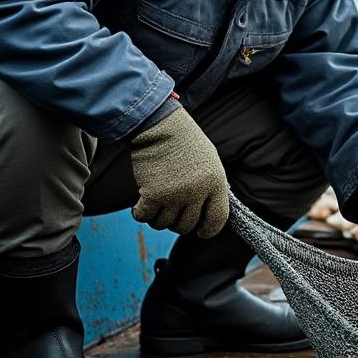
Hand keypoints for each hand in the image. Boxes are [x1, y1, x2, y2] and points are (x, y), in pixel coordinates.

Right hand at [128, 107, 229, 237]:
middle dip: (178, 223)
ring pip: (165, 224)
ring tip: (156, 204)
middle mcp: (197, 192)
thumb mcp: (210, 161)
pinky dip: (140, 214)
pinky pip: (145, 217)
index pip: (217, 219)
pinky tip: (140, 206)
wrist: (160, 125)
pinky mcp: (152, 195)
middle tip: (171, 211)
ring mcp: (174, 195)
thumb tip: (213, 208)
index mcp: (216, 183)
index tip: (201, 232)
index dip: (209, 230)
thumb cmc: (184, 141)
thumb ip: (213, 185)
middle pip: (187, 225)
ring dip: (158, 218)